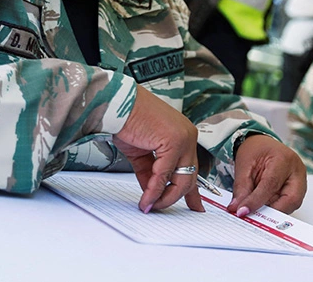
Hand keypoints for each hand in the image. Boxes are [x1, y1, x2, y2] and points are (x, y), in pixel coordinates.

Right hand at [112, 86, 203, 213]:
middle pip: (189, 176)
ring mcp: (184, 138)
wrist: (118, 103)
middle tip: (159, 208)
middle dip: (174, 197)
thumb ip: (150, 172)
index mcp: (183, 136)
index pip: (192, 168)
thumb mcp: (142, 152)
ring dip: (164, 197)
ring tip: (150, 206)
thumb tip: (151, 192)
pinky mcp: (174, 141)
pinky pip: (164, 174)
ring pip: (181, 179)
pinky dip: (154, 190)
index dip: (193, 191)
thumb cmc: (127, 120)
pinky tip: (146, 199)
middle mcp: (188, 136)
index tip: (194, 206)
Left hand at [228, 134, 307, 216]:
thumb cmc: (256, 150)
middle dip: (272, 211)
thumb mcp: (244, 165)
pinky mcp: (298, 189)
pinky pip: (289, 205)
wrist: (263, 146)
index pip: (271, 185)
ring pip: (291, 205)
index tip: (243, 211)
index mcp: (283, 159)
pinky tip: (263, 206)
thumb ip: (241, 188)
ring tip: (256, 209)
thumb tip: (238, 209)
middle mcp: (297, 170)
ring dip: (273, 210)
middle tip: (253, 216)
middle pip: (291, 199)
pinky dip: (275, 208)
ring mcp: (300, 181)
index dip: (256, 201)